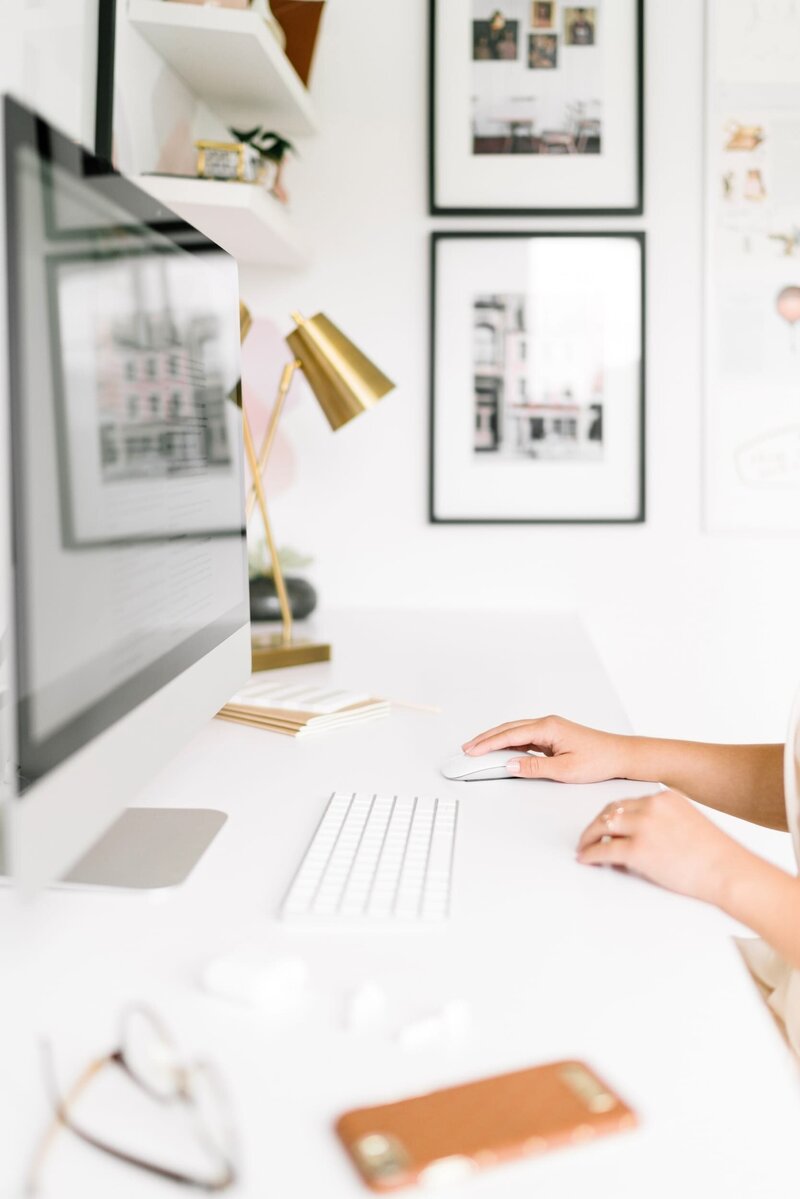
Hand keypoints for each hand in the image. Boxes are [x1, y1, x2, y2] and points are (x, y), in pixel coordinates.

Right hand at [462, 715, 630, 782]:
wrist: (620, 755)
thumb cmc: (599, 760)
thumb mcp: (564, 770)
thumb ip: (534, 767)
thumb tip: (509, 765)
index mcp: (548, 727)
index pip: (509, 734)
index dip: (487, 743)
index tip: (471, 751)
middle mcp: (547, 724)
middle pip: (508, 729)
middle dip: (485, 738)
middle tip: (467, 749)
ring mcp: (549, 729)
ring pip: (515, 732)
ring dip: (496, 740)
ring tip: (478, 749)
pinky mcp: (552, 736)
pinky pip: (524, 737)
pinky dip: (509, 743)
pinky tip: (501, 751)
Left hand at [576, 789, 745, 903]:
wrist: (729, 871)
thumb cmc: (717, 855)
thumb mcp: (689, 823)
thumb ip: (664, 822)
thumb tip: (639, 836)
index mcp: (665, 798)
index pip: (628, 802)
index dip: (613, 816)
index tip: (606, 824)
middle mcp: (651, 807)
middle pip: (611, 811)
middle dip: (597, 824)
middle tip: (588, 836)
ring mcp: (643, 827)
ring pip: (602, 827)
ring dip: (589, 837)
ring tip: (584, 847)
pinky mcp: (637, 850)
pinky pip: (604, 850)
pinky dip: (590, 854)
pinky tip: (586, 859)